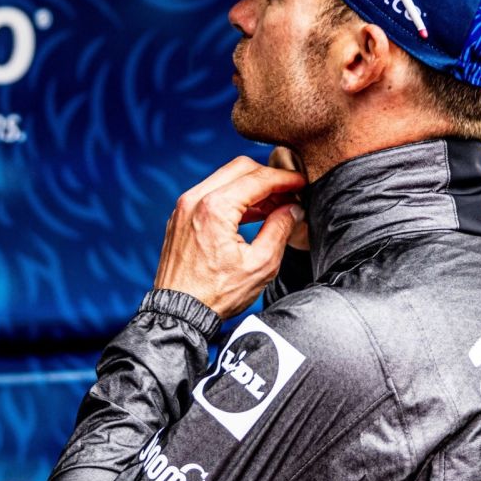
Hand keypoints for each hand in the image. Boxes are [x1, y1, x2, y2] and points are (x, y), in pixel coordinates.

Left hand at [153, 154, 305, 319]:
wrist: (178, 312)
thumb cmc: (216, 294)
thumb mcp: (260, 264)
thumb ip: (280, 229)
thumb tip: (293, 209)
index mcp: (215, 207)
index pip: (258, 178)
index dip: (285, 178)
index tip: (302, 183)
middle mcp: (195, 200)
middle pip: (240, 168)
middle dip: (268, 176)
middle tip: (289, 192)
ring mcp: (183, 207)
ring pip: (224, 179)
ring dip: (251, 187)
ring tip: (275, 205)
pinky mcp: (180, 218)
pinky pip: (210, 194)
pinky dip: (233, 197)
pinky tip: (252, 214)